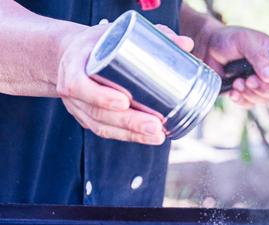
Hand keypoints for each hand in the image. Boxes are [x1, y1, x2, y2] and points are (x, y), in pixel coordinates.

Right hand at [57, 24, 193, 144]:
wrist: (72, 56)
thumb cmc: (98, 43)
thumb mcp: (115, 32)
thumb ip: (151, 35)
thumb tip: (186, 45)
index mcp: (73, 65)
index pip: (79, 85)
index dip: (100, 96)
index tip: (124, 101)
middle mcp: (72, 92)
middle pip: (98, 113)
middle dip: (129, 122)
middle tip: (155, 126)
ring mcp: (79, 109)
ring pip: (103, 127)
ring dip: (132, 134)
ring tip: (157, 136)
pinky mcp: (88, 120)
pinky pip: (107, 132)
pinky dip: (128, 136)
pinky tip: (148, 138)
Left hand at [204, 26, 268, 107]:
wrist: (208, 48)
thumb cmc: (229, 39)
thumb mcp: (245, 41)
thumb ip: (259, 57)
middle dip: (264, 89)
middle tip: (248, 79)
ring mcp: (257, 85)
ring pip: (263, 101)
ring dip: (250, 94)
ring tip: (237, 81)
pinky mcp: (244, 94)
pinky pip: (248, 104)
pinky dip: (240, 100)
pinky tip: (232, 90)